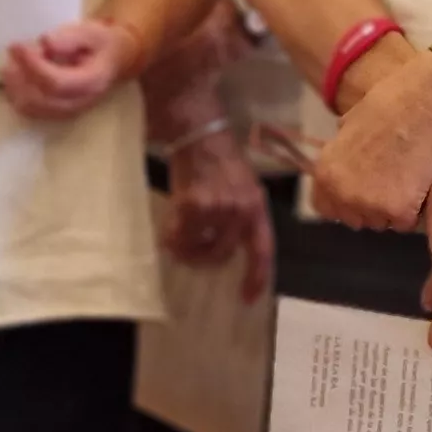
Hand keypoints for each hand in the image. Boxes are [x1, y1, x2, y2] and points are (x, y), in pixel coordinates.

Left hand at [3, 18, 143, 120]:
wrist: (113, 60)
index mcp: (91, 82)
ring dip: (15, 87)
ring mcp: (67, 112)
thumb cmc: (100, 44)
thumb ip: (69, 37)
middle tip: (14, 51)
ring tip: (14, 62)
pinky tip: (17, 76)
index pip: (56, 83)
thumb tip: (45, 42)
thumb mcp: (91, 32)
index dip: (32, 66)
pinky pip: (29, 111)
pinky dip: (17, 94)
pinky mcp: (56, 113)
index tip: (17, 47)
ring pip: (31, 108)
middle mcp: (79, 103)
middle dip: (19, 77)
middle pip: (40, 100)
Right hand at [162, 128, 277, 303]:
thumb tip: (220, 249)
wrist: (200, 133)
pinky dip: (171, 236)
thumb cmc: (220, 160)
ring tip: (178, 232)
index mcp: (257, 207)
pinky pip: (180, 235)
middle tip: (190, 252)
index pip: (262, 250)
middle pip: (221, 255)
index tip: (247, 298)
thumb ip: (239, 216)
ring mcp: (217, 208)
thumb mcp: (242, 188)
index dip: (256, 277)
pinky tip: (169, 227)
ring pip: (197, 246)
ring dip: (185, 246)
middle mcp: (241, 210)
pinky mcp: (193, 205)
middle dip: (204, 258)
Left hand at [304, 56, 431, 230]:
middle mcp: (343, 194)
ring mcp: (370, 205)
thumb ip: (341, 156)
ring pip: (381, 223)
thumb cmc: (387, 107)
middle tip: (389, 184)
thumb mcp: (347, 128)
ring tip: (405, 181)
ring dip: (392, 210)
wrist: (419, 106)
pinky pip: (404, 222)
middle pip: (355, 219)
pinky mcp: (399, 211)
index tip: (358, 196)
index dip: (343, 203)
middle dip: (369, 207)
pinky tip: (418, 185)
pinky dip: (413, 209)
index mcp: (326, 173)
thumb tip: (345, 164)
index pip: (325, 208)